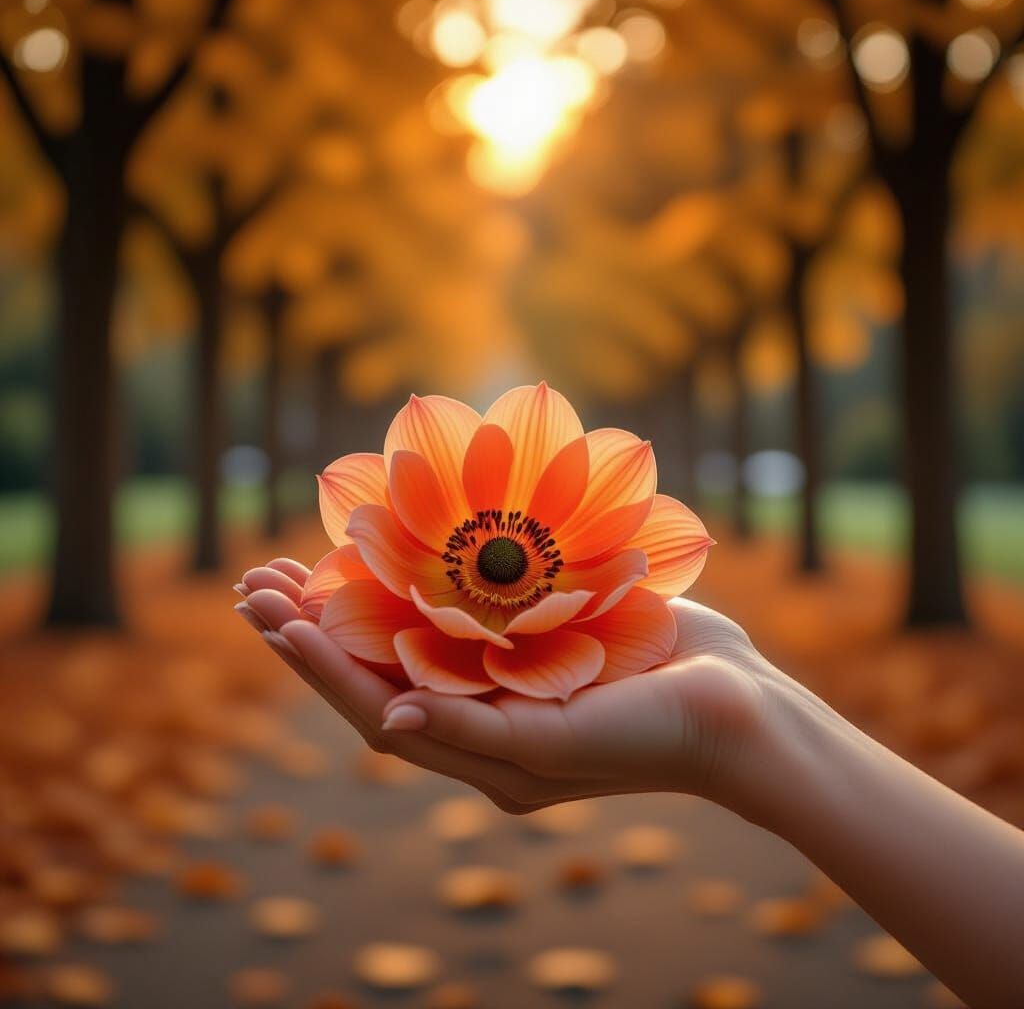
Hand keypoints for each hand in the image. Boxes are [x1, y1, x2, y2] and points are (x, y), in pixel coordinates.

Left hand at [234, 557, 817, 820]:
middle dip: (315, 630)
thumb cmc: (658, 736)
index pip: (377, 709)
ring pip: (409, 635)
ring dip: (352, 600)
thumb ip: (477, 734)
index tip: (271, 616)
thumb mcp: (564, 744)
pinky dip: (414, 580)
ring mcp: (506, 674)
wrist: (738, 709)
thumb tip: (388, 723)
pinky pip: (458, 606)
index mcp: (481, 754)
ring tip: (293, 564)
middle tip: (255, 584)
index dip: (320, 664)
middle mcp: (483, 714)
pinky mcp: (534, 636)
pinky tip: (383, 548)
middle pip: (379, 671)